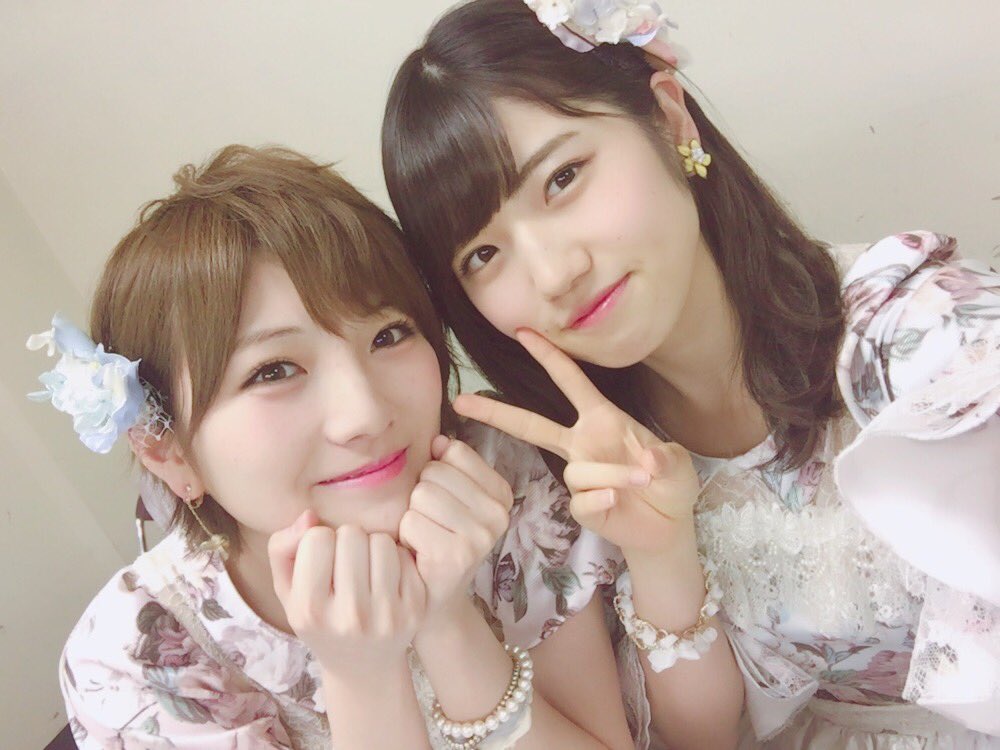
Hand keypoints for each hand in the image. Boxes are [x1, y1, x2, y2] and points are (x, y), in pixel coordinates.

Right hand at [268, 511, 425, 676]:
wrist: (362, 667)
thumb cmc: (320, 620)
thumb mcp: (288, 591)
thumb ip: (282, 548)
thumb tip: (310, 516)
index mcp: (310, 610)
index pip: (317, 538)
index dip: (318, 540)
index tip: (321, 559)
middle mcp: (349, 616)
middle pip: (352, 535)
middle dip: (347, 540)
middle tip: (346, 561)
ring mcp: (386, 614)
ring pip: (381, 541)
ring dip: (372, 545)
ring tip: (366, 566)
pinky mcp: (415, 609)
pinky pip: (405, 556)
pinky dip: (395, 558)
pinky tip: (386, 578)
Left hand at [399, 435, 513, 620]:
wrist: (434, 599)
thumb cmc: (437, 540)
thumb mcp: (451, 498)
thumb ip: (448, 465)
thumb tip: (438, 441)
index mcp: (501, 493)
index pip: (454, 451)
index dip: (435, 472)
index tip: (442, 500)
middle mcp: (498, 514)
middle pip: (434, 471)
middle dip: (421, 494)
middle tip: (430, 523)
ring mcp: (480, 536)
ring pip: (421, 495)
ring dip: (411, 515)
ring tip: (423, 536)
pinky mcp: (456, 555)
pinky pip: (411, 522)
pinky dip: (405, 536)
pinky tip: (418, 552)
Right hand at [453, 329, 699, 553]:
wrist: (669, 527)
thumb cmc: (671, 485)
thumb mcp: (679, 464)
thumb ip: (666, 457)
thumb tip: (646, 459)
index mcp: (602, 420)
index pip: (570, 382)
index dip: (548, 356)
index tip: (524, 332)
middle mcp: (583, 444)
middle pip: (531, 424)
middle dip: (496, 411)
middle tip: (461, 400)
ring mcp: (580, 475)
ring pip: (576, 471)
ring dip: (612, 475)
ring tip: (640, 481)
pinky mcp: (581, 505)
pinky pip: (580, 499)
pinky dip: (602, 498)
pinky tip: (618, 502)